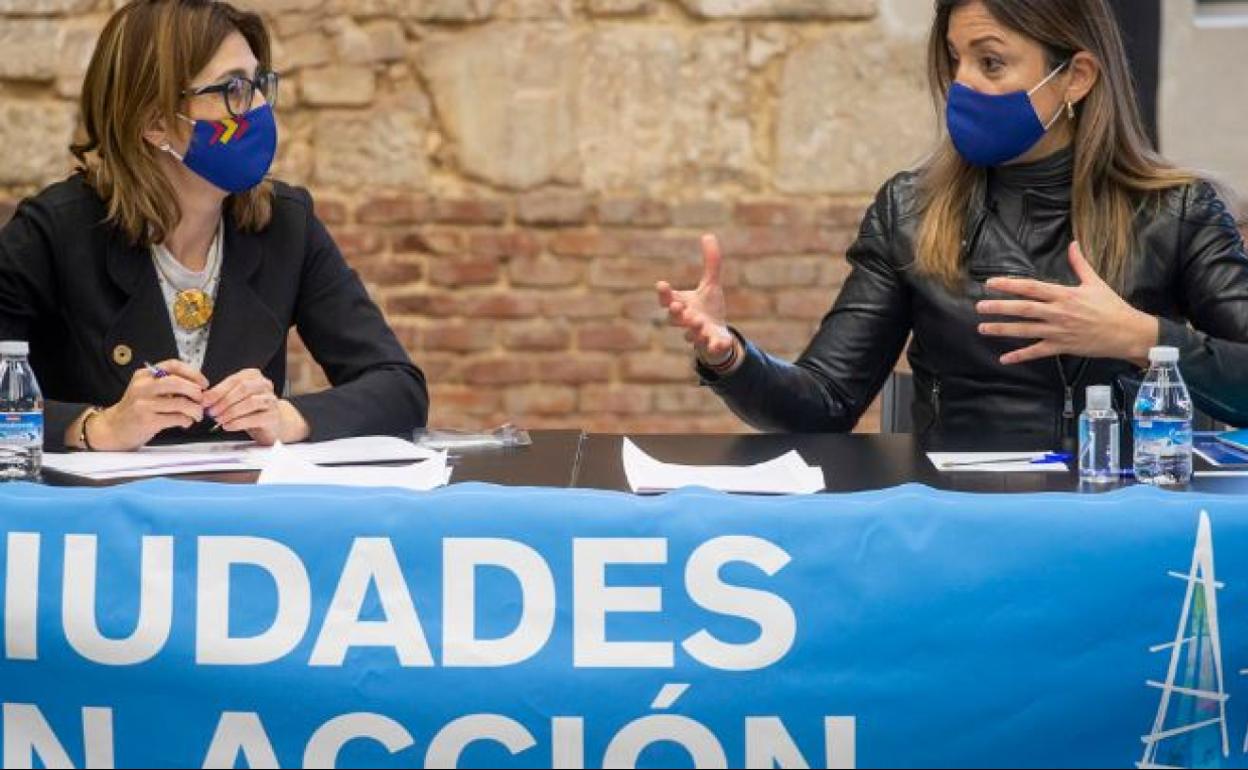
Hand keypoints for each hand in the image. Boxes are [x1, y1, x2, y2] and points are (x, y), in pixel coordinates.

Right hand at [89, 359, 206, 449]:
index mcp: (144, 375)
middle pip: (177, 382)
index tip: (204, 383)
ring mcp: (143, 404)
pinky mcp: (146, 420)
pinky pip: (176, 418)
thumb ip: (168, 385)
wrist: (114, 428)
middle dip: (196, 391)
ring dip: (195, 409)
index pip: (173, 365)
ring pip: (180, 402)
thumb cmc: (137, 409)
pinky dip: (186, 420)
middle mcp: (142, 386)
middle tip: (201, 400)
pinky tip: (185, 422)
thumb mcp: (147, 390)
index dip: (193, 373)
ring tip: (197, 414)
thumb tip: (198, 386)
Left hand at [202, 369, 308, 445]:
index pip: (234, 380)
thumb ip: (221, 396)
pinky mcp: (273, 416)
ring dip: (231, 412)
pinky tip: (228, 426)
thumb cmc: (251, 410)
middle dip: (224, 401)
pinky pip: (256, 418)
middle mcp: (264, 385)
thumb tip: (204, 399)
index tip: (205, 401)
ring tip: (219, 420)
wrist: (271, 424)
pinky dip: (238, 423)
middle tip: (211, 412)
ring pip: (250, 402)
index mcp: (253, 376)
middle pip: (243, 388)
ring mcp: (271, 400)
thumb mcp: (235, 398)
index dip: (217, 391)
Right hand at [656, 234, 735, 364]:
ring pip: (692, 334)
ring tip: (698, 321)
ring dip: (693, 328)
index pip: (667, 300)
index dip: (664, 293)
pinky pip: (712, 348)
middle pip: (675, 319)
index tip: (662, 284)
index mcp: (682, 306)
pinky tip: (721, 343)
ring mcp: (698, 335)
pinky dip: (715, 346)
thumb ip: (710, 263)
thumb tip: (708, 235)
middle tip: (678, 306)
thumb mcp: (711, 284)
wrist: (717, 336)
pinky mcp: (712, 345)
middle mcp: (686, 322)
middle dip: (676, 313)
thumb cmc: (708, 309)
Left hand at [977, 241, 1158, 365]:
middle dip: (999, 307)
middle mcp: (1058, 313)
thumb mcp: (1095, 282)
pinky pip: (1037, 352)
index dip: (1009, 285)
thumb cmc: (1112, 306)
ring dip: (1002, 330)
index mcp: (1065, 295)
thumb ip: (1080, 263)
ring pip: (1025, 330)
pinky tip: (1004, 358)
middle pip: (1023, 309)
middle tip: (979, 306)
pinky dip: (1020, 356)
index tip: (991, 283)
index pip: (1031, 287)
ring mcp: (1059, 331)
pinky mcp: (1062, 347)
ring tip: (982, 328)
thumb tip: (1073, 243)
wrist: (1127, 332)